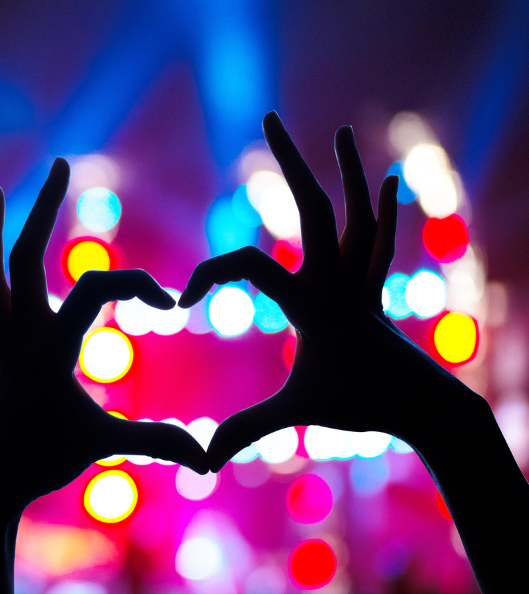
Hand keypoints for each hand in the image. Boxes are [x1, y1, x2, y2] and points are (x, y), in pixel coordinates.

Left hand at [0, 158, 207, 513]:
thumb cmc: (44, 464)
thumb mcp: (106, 448)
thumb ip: (157, 442)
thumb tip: (211, 457)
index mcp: (52, 348)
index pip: (96, 288)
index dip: (140, 285)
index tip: (172, 306)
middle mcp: (20, 337)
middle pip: (25, 257)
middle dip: (42, 208)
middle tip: (59, 164)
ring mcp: (0, 345)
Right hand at [177, 112, 479, 469]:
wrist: (427, 407)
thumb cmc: (359, 407)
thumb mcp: (297, 416)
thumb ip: (247, 429)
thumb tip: (202, 460)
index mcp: (311, 302)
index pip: (247, 265)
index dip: (205, 275)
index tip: (180, 304)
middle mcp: (339, 279)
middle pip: (312, 207)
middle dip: (289, 162)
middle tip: (269, 119)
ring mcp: (361, 280)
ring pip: (353, 212)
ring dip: (344, 172)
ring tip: (340, 133)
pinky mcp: (374, 289)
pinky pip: (379, 237)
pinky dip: (379, 208)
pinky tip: (384, 183)